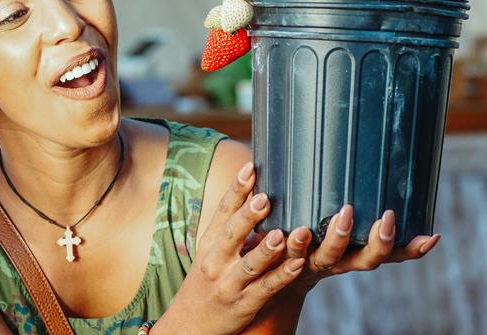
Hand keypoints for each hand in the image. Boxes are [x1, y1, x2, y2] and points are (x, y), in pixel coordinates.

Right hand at [157, 162, 303, 334]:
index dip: (236, 189)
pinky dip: (282, 277)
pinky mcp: (245, 304)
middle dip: (248, 216)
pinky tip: (297, 265)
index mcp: (209, 243)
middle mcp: (216, 261)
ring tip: (281, 233)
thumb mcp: (210, 251)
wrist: (190, 324)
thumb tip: (254, 193)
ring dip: (266, 249)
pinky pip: (266, 289)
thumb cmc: (207, 279)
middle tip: (265, 197)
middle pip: (232, 235)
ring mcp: (230, 283)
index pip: (222, 211)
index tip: (249, 167)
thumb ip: (230, 226)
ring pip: (250, 264)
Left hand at [282, 205, 441, 291]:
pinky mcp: (284, 256)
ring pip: (329, 255)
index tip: (431, 237)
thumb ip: (352, 196)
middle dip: (380, 242)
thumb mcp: (332, 216)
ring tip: (342, 216)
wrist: (270, 266)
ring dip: (337, 237)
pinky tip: (287, 230)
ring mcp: (312, 260)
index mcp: (356, 253)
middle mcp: (340, 260)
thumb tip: (378, 147)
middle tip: (386, 219)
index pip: (391, 254)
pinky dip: (291, 242)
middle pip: (366, 260)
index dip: (411, 249)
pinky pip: (288, 251)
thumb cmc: (308, 230)